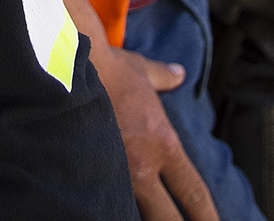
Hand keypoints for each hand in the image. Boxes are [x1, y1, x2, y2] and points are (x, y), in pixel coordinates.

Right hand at [87, 39, 219, 220]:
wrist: (67, 67)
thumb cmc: (108, 68)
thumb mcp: (142, 71)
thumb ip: (163, 77)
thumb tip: (178, 73)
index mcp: (163, 143)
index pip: (193, 191)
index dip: (207, 215)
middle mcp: (142, 166)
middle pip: (167, 218)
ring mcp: (114, 173)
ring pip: (134, 215)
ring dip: (145, 219)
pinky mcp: (87, 173)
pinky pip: (105, 201)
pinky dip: (112, 209)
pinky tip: (110, 214)